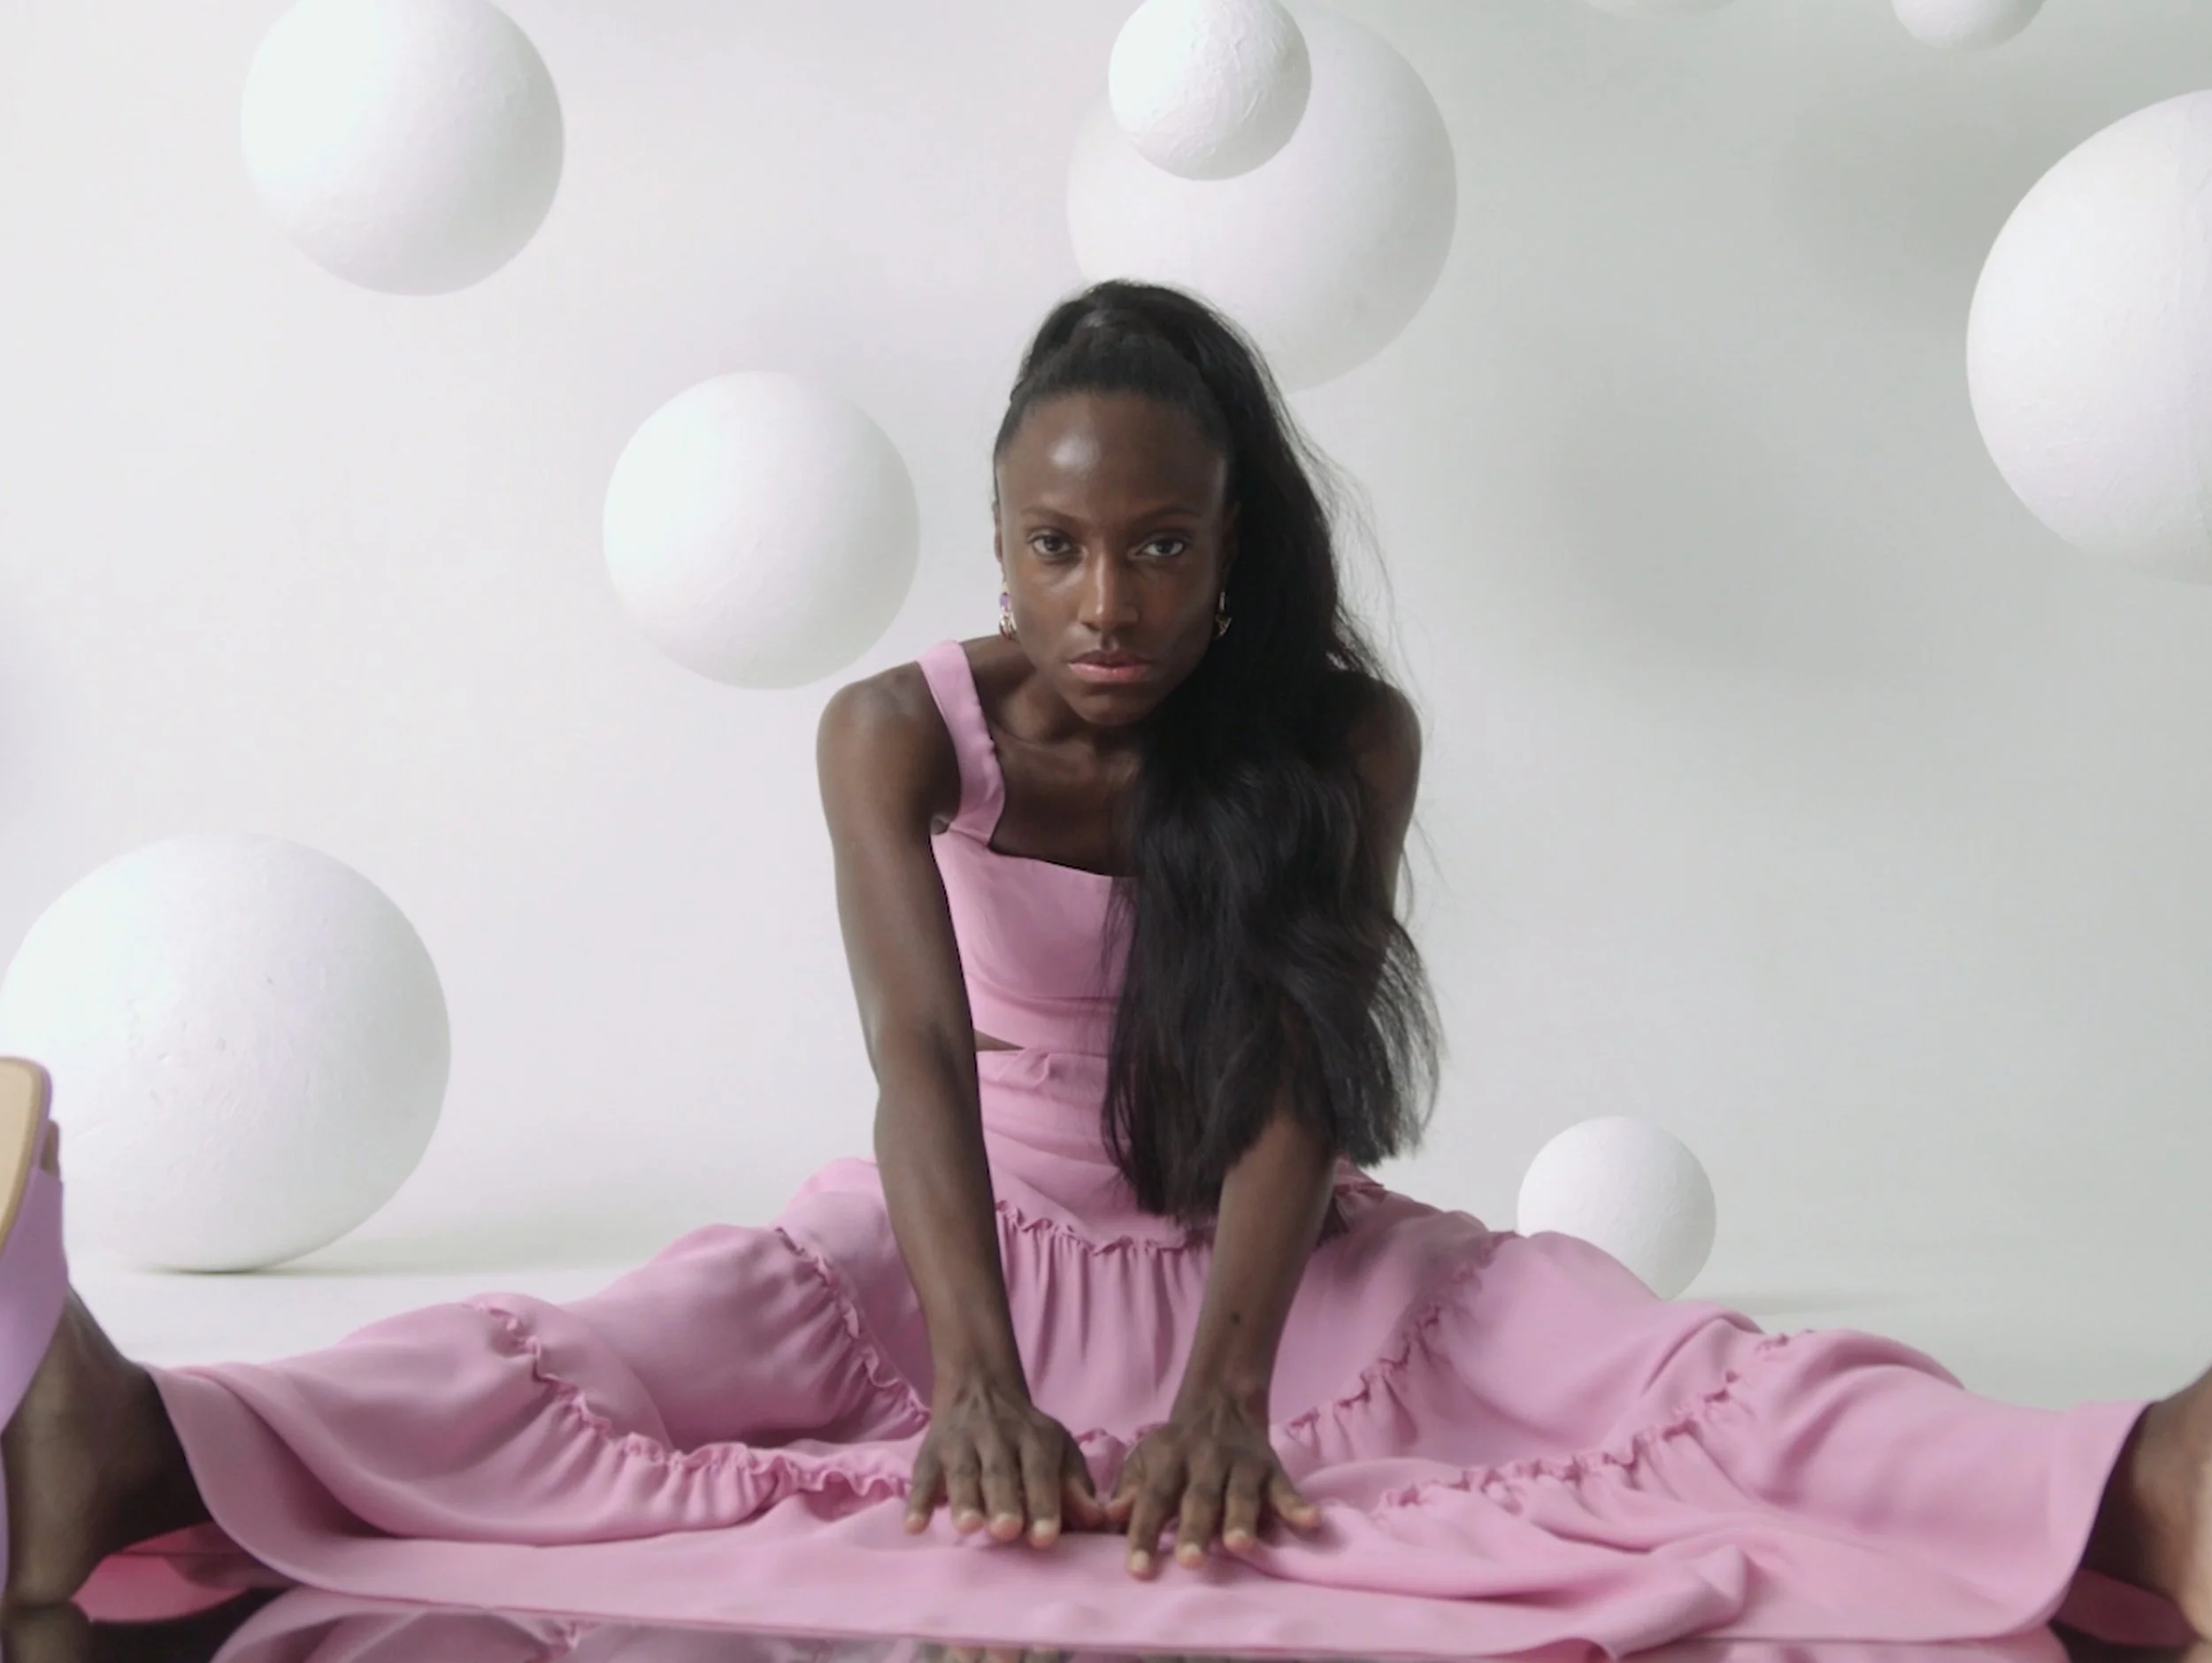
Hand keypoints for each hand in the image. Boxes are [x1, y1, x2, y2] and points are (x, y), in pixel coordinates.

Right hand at [906, 1374, 1109, 1546]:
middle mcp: (997, 1437)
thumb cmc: (1027, 1435)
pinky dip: (918, 1500)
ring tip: (967, 1527)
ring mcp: (961, 1443)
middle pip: (1000, 1471)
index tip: (1045, 1537)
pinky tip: (914, 1526)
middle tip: (1006, 1531)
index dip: (1043, 1503)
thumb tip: (1099, 1520)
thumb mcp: (1058, 1449)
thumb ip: (1076, 1485)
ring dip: (964, 1498)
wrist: (980, 1386)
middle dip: (1003, 1501)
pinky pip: (922, 1476)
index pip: (1040, 1472)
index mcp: (1034, 1438)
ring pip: (962, 1471)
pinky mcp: (930, 1451)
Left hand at [1105, 1395, 1322, 1576]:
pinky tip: (1310, 1522)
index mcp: (1168, 1460)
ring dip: (1241, 1519)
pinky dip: (1297, 1505)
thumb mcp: (1145, 1460)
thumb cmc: (1174, 1450)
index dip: (1143, 1533)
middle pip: (1199, 1498)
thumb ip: (1128, 1489)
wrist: (1221, 1404)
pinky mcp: (1271, 1469)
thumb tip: (1107, 1518)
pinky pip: (1285, 1488)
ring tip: (1241, 1546)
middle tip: (1191, 1562)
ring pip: (1241, 1494)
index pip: (1153, 1498)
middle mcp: (1204, 1461)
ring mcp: (1241, 1465)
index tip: (1138, 1571)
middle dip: (1196, 1530)